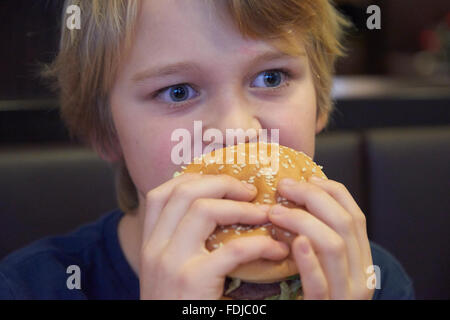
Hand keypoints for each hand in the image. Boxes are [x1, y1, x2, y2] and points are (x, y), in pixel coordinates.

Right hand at [139, 173, 288, 298]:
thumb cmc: (181, 307)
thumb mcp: (169, 273)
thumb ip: (183, 245)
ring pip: (205, 210)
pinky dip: (260, 244)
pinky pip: (233, 249)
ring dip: (243, 209)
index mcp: (149, 244)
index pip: (161, 194)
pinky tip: (275, 250)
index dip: (194, 179)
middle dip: (222, 184)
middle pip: (184, 192)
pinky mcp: (193, 280)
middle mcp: (155, 248)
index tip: (223, 182)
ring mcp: (171, 262)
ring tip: (266, 215)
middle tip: (250, 192)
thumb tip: (220, 215)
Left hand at [268, 176, 373, 299]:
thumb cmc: (320, 298)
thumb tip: (297, 199)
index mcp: (362, 260)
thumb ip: (320, 239)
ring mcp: (347, 294)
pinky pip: (320, 283)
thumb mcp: (328, 266)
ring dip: (303, 221)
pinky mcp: (326, 309)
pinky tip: (294, 243)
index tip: (305, 176)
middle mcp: (361, 275)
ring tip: (275, 212)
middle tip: (283, 187)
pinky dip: (309, 260)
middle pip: (345, 222)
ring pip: (334, 245)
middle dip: (313, 198)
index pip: (355, 214)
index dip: (331, 190)